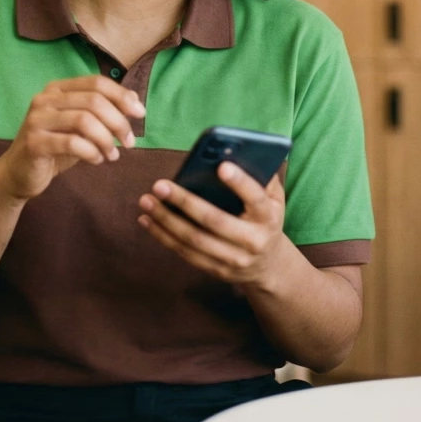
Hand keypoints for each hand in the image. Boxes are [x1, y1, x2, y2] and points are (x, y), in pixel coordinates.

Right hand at [0, 75, 144, 201]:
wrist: (18, 175)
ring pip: (84, 121)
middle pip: (94, 101)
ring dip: (106, 139)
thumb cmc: (54, 148)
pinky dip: (92, 152)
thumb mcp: (80, 127)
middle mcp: (44, 99)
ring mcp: (37, 120)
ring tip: (112, 155)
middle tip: (129, 142)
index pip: (96, 82)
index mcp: (57, 89)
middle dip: (118, 122)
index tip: (140, 114)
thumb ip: (102, 112)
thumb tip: (135, 102)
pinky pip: (72, 143)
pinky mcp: (34, 143)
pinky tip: (97, 160)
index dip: (122, 96)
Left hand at [137, 162, 287, 287]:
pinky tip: (147, 220)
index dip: (240, 183)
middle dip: (184, 202)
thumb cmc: (265, 218)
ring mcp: (234, 259)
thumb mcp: (274, 198)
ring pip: (194, 239)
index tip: (221, 166)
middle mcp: (253, 241)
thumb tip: (234, 151)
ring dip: (166, 220)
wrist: (269, 265)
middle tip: (160, 185)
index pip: (255, 198)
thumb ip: (261, 176)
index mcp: (268, 217)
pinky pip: (186, 253)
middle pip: (215, 221)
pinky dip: (163, 237)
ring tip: (146, 201)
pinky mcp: (216, 270)